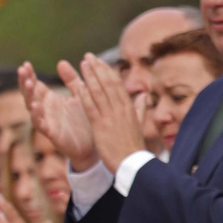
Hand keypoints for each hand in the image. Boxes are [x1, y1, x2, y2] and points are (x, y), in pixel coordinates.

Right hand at [21, 62, 97, 171]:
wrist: (93, 146)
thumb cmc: (85, 120)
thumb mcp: (80, 95)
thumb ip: (71, 79)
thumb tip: (61, 62)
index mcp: (50, 100)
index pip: (35, 85)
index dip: (29, 75)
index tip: (26, 64)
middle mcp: (45, 109)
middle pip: (29, 94)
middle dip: (24, 82)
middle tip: (22, 69)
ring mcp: (46, 121)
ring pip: (31, 107)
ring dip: (28, 96)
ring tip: (28, 84)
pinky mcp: (51, 133)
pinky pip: (40, 124)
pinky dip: (36, 115)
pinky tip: (35, 106)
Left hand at [71, 54, 148, 173]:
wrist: (134, 165)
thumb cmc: (133, 147)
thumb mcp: (138, 125)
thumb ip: (139, 109)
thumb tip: (143, 96)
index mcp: (129, 108)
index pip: (117, 85)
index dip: (106, 71)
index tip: (98, 61)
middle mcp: (120, 109)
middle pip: (108, 84)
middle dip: (97, 69)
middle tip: (88, 57)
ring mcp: (111, 117)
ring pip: (100, 93)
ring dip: (90, 77)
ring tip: (82, 64)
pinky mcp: (101, 127)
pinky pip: (92, 108)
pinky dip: (86, 96)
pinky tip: (79, 86)